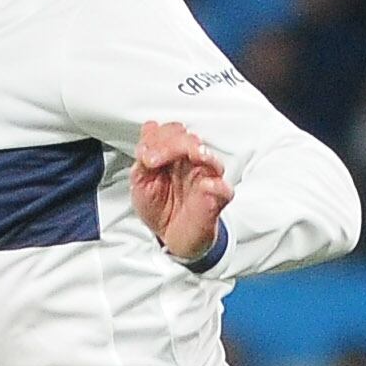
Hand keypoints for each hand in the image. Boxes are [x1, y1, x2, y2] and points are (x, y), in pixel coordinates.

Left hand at [128, 121, 233, 263]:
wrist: (171, 237)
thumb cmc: (160, 208)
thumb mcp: (141, 182)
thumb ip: (143, 157)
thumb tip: (149, 128)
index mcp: (173, 156)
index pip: (171, 133)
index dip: (157, 137)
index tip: (144, 154)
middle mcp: (191, 163)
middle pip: (188, 140)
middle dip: (170, 144)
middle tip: (152, 160)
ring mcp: (206, 179)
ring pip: (209, 157)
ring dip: (196, 152)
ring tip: (187, 155)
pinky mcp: (217, 199)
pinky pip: (224, 189)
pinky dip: (216, 185)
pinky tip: (205, 185)